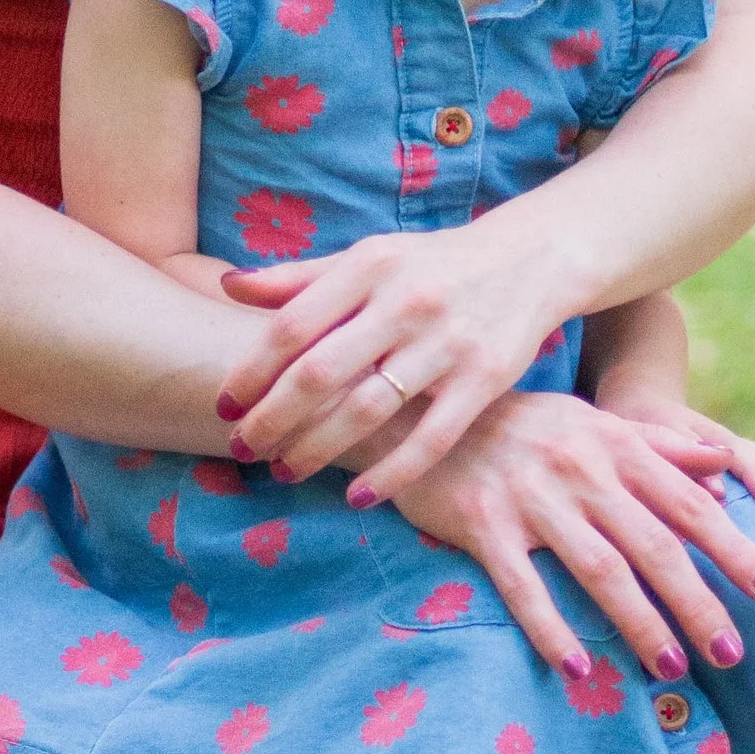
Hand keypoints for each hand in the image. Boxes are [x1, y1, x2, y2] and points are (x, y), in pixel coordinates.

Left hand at [216, 220, 559, 494]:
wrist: (529, 261)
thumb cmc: (431, 265)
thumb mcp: (369, 257)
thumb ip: (300, 277)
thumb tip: (230, 286)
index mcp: (369, 266)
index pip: (293, 325)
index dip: (252, 370)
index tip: (225, 406)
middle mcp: (406, 301)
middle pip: (321, 371)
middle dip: (273, 418)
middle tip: (242, 450)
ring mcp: (448, 341)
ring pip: (368, 409)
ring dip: (317, 448)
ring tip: (284, 471)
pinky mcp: (486, 379)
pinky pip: (430, 439)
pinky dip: (391, 473)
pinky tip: (357, 496)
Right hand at [381, 391, 754, 682]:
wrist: (426, 411)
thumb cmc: (523, 426)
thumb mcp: (594, 423)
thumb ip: (661, 446)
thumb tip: (727, 469)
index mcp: (614, 445)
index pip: (688, 502)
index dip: (733, 547)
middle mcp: (580, 469)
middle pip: (653, 545)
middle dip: (698, 602)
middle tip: (731, 653)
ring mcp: (531, 497)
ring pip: (599, 570)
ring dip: (640, 623)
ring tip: (673, 667)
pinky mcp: (483, 524)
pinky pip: (523, 586)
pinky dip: (551, 628)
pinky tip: (578, 668)